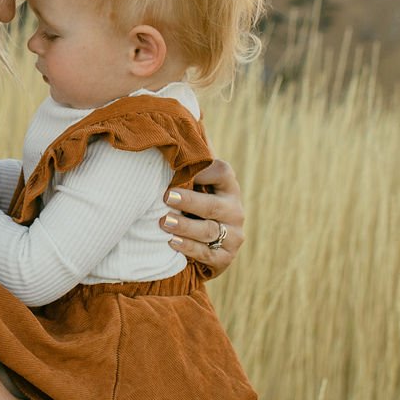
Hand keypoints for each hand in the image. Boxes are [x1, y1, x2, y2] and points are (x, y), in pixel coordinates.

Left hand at [161, 158, 243, 278]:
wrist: (206, 243)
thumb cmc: (193, 204)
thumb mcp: (195, 186)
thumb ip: (187, 169)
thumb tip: (169, 142)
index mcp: (229, 187)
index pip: (222, 173)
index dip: (202, 170)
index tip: (178, 170)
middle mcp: (235, 210)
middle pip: (212, 205)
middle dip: (189, 201)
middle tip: (166, 197)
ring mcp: (233, 235)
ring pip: (209, 230)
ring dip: (185, 226)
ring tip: (165, 222)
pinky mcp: (226, 257)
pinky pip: (207, 254)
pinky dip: (189, 248)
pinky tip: (172, 242)